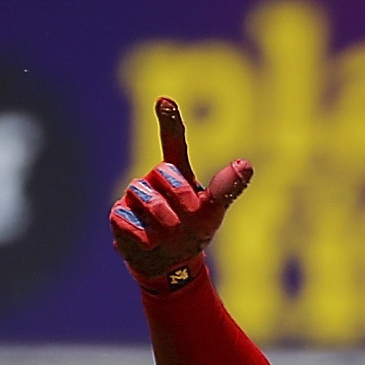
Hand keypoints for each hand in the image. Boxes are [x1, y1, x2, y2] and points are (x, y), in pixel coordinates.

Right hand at [110, 98, 253, 287]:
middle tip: (190, 213)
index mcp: (177, 174)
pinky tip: (151, 241)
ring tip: (171, 230)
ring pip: (141, 191)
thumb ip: (226, 188)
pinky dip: (141, 232)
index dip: (169, 121)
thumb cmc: (193, 231)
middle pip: (162, 171)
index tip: (164, 100)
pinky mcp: (119, 215)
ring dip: (161, 213)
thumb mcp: (213, 211)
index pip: (173, 141)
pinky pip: (124, 216)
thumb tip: (245, 164)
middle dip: (179, 193)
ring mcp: (134, 197)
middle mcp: (154, 180)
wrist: (171, 264)